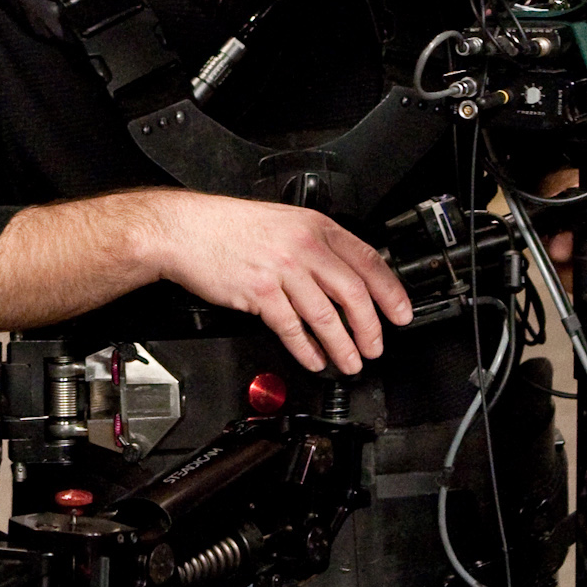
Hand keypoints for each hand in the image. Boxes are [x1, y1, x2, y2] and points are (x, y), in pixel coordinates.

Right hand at [143, 193, 410, 373]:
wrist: (185, 230)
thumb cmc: (229, 228)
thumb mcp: (284, 223)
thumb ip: (316, 246)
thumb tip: (347, 278)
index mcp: (314, 227)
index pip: (368, 261)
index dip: (390, 292)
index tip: (401, 314)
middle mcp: (303, 246)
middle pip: (353, 293)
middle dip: (370, 327)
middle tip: (376, 347)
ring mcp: (282, 269)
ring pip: (325, 316)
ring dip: (342, 346)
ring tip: (349, 363)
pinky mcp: (259, 292)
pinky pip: (291, 328)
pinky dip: (306, 349)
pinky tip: (313, 359)